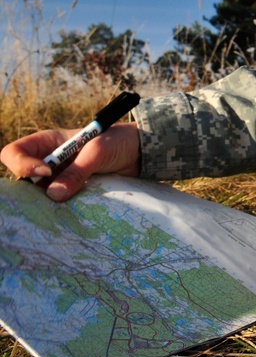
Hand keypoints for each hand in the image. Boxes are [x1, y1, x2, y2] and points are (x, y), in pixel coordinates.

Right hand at [1, 123, 140, 201]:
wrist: (140, 153)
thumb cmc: (118, 142)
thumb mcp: (98, 152)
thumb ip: (77, 171)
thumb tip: (53, 195)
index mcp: (48, 142)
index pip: (14, 153)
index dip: (22, 164)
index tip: (46, 171)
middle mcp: (48, 161)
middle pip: (22, 179)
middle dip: (30, 191)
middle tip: (50, 198)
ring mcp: (59, 178)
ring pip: (39, 196)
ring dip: (48, 204)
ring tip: (63, 208)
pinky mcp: (72, 192)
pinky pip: (59, 204)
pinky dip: (62, 210)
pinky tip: (71, 214)